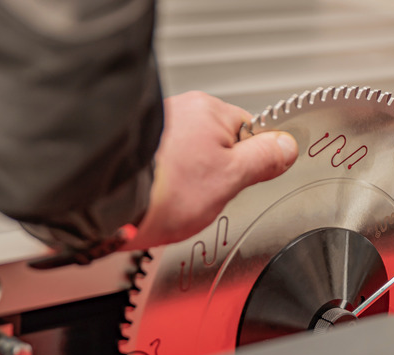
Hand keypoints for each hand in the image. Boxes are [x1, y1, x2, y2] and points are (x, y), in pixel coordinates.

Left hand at [123, 91, 297, 249]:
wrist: (106, 205)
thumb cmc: (165, 192)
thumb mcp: (230, 179)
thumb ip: (264, 159)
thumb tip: (287, 146)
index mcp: (210, 111)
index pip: (250, 133)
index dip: (250, 163)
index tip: (241, 182)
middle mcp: (181, 109)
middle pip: (219, 146)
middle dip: (216, 173)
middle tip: (206, 196)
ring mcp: (156, 127)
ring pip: (191, 157)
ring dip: (189, 179)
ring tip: (177, 200)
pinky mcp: (137, 147)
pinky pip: (166, 165)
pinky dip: (166, 182)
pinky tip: (159, 197)